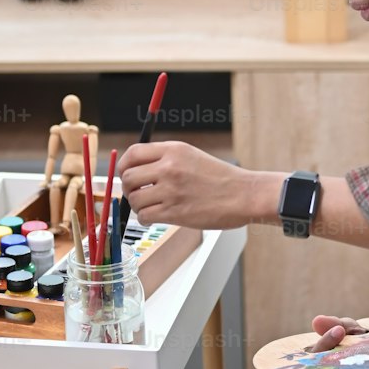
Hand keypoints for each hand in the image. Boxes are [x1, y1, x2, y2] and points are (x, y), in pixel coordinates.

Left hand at [116, 140, 247, 228]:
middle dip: (129, 188)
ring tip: (150, 206)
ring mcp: (171, 190)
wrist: (244, 194)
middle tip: (137, 193)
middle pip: (129, 177)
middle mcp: (169, 168)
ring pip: (134, 199)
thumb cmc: (222, 178)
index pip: (133, 153)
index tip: (126, 173)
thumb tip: (139, 168)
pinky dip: (145, 218)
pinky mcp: (175, 212)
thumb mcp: (193, 156)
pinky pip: (144, 216)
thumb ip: (167, 158)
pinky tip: (155, 217)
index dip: (124, 165)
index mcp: (173, 150)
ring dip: (138, 205)